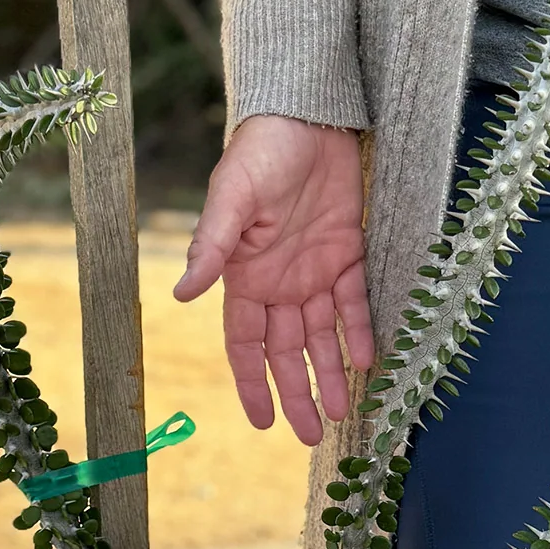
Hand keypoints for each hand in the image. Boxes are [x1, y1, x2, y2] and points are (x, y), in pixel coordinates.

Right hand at [173, 115, 374, 445]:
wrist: (306, 114)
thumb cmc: (259, 151)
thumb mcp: (231, 198)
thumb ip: (211, 247)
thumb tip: (181, 294)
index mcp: (245, 277)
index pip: (245, 345)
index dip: (252, 385)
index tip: (262, 424)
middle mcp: (278, 283)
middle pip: (286, 352)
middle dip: (298, 394)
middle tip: (313, 434)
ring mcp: (313, 270)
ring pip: (322, 335)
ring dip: (331, 373)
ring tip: (344, 412)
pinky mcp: (347, 251)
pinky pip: (355, 301)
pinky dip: (361, 330)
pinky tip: (368, 361)